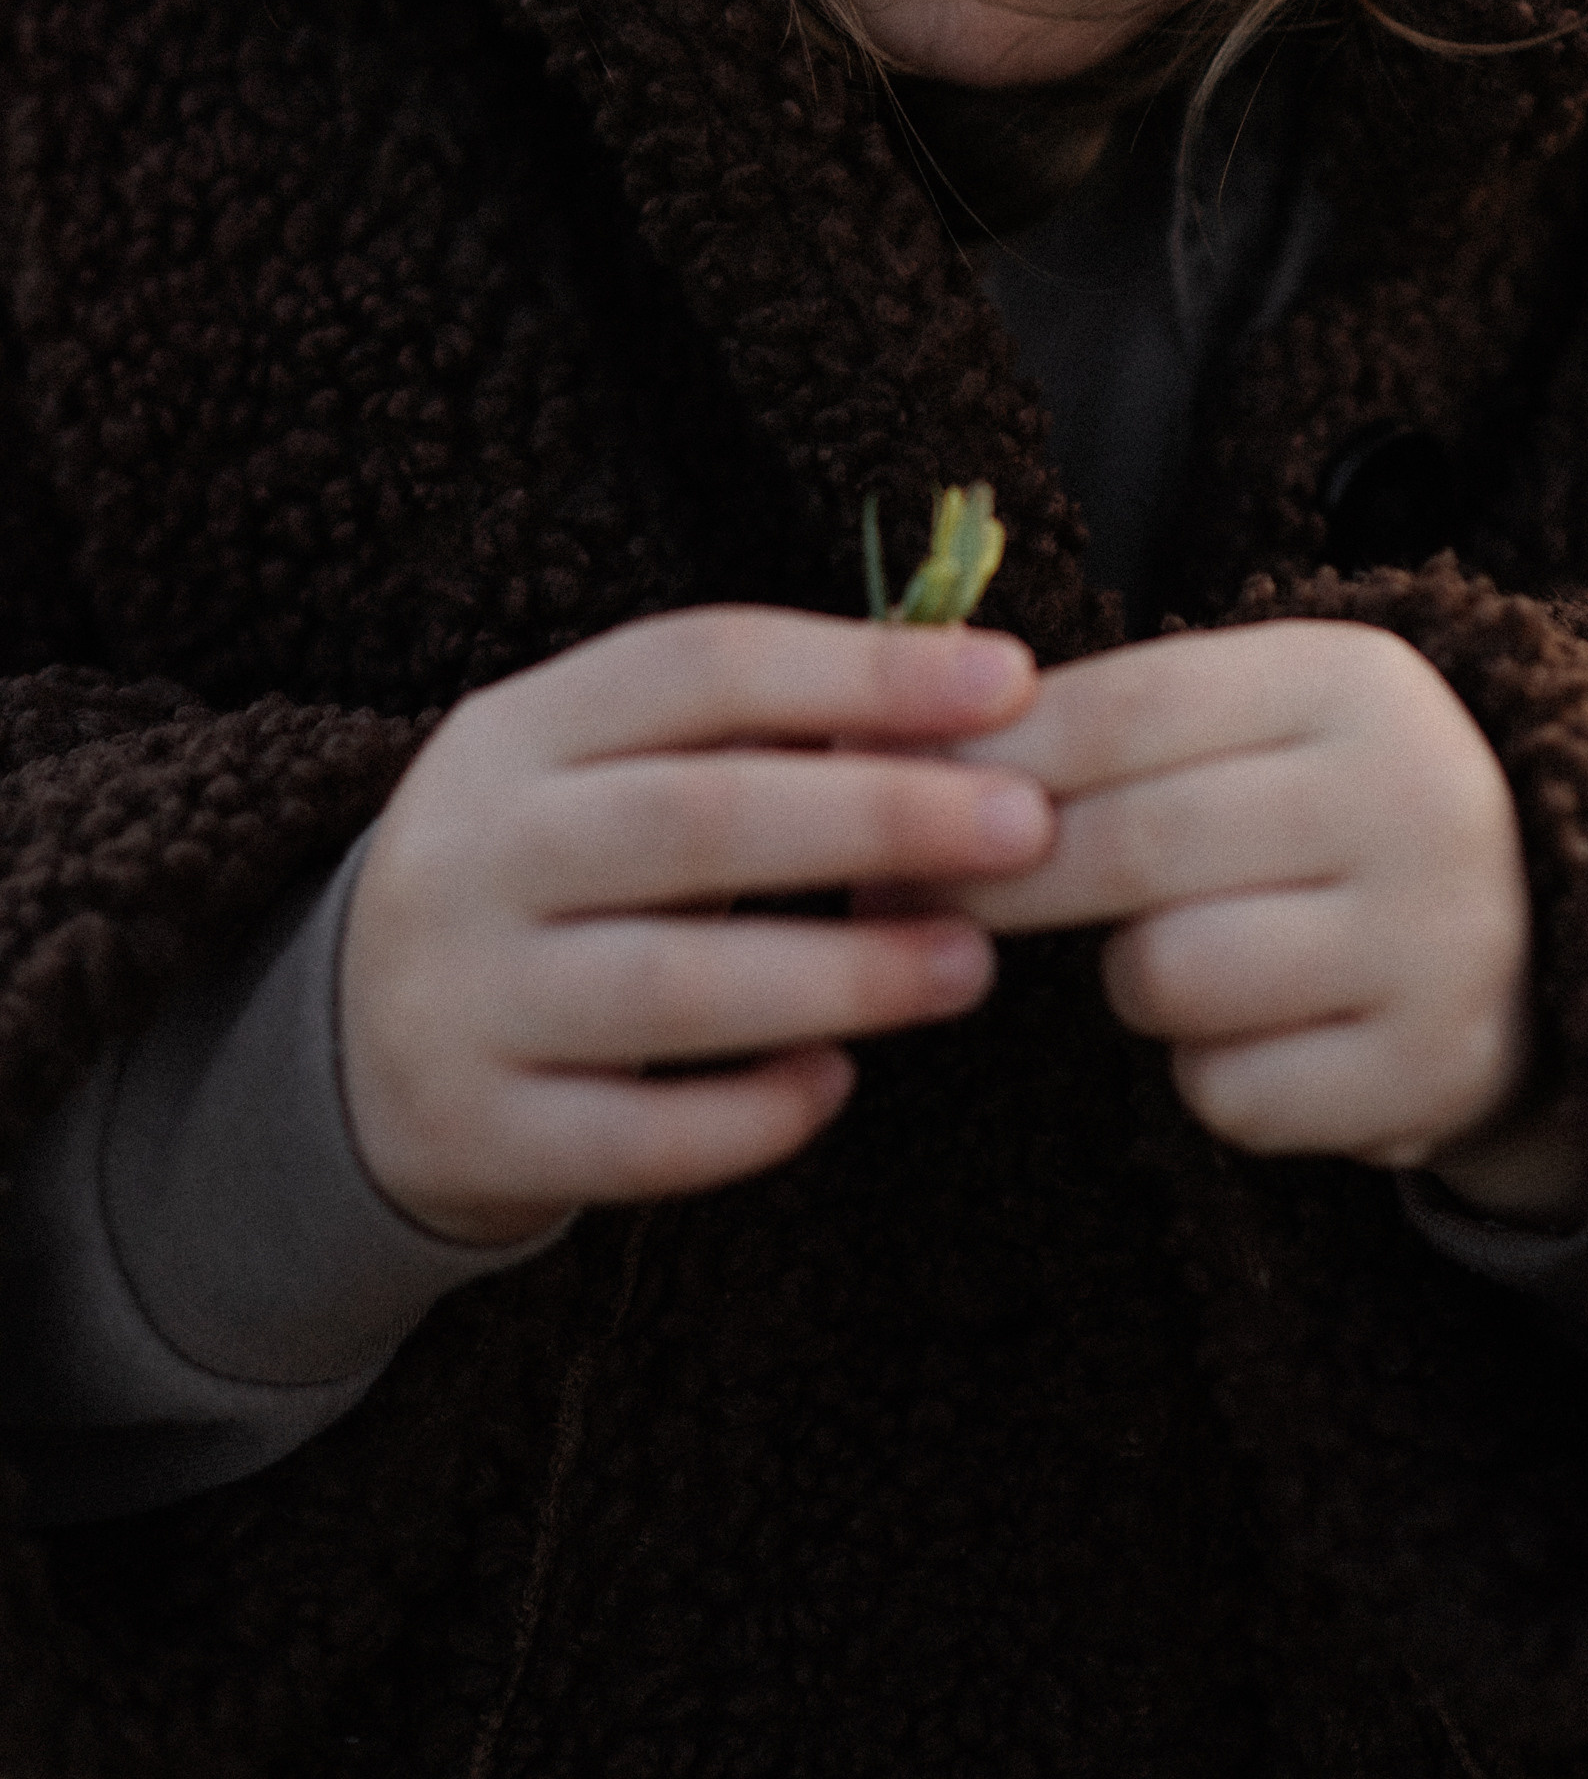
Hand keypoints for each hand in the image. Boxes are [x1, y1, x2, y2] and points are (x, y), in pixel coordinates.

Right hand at [340, 610, 1051, 1244]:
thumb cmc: (554, 876)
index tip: (1011, 680)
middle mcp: (472, 852)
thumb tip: (970, 696)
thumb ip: (754, 734)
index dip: (857, 668)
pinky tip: (836, 1083)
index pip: (695, 665)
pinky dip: (747, 1116)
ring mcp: (460, 999)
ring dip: (838, 974)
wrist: (345, 1044)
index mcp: (516, 729)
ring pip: (667, 985)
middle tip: (1028, 827)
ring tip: (971, 965)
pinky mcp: (474, 1137)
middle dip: (873, 816)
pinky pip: (631, 1138)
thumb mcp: (601, 771)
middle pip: (691, 816)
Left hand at [929, 622, 1584, 1215]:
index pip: (1126, 709)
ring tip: (1178, 951)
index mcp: (1354, 680)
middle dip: (994, 877)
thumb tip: (868, 742)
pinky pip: (1229, 1094)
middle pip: (1134, 845)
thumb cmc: (1322, 806)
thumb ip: (1089, 720)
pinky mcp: (1435, 1071)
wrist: (1538, 924)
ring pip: (1171, 977)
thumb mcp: (1246, 718)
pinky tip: (1261, 1029)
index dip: (983, 757)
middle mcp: (1416, 797)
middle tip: (902, 895)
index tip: (869, 787)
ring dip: (1135, 978)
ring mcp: (1439, 942)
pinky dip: (1210, 1072)